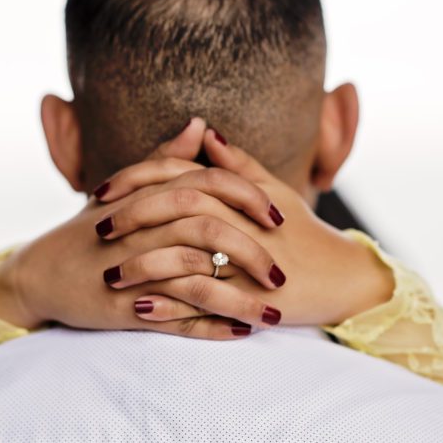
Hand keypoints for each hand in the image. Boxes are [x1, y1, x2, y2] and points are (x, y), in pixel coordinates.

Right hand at [0, 118, 289, 338]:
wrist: (38, 274)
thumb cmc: (87, 231)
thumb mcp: (125, 192)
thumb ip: (166, 161)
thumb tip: (201, 124)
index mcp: (147, 197)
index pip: (209, 185)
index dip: (250, 198)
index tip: (280, 217)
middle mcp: (141, 229)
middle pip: (209, 231)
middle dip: (253, 253)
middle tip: (281, 275)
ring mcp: (132, 270)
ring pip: (198, 281)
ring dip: (240, 300)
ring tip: (274, 316)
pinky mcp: (123, 309)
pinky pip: (176, 320)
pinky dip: (211, 327)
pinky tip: (241, 333)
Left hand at [97, 129, 395, 327]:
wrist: (345, 278)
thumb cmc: (307, 234)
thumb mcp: (275, 192)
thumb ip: (238, 164)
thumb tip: (205, 133)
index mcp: (239, 193)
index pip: (179, 174)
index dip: (136, 179)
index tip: (101, 191)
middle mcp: (241, 221)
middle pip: (176, 208)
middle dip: (132, 218)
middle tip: (98, 230)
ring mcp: (247, 260)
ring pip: (185, 255)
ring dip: (143, 267)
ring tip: (110, 277)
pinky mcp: (253, 298)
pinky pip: (204, 300)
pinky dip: (171, 304)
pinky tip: (140, 310)